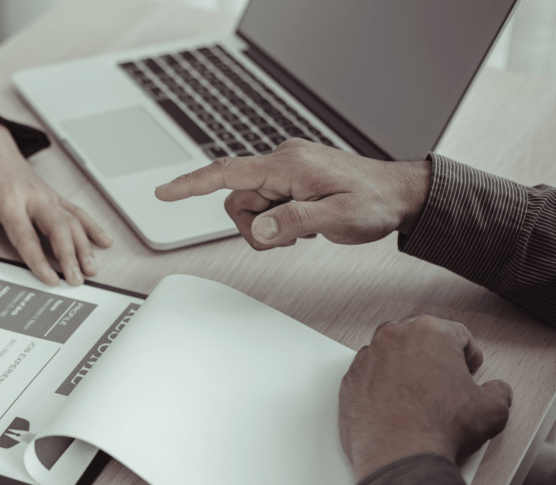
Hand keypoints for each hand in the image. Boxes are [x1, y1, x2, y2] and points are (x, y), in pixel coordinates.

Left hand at [0, 122, 112, 285]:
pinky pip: (76, 211)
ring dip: (84, 246)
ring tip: (91, 270)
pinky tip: (103, 242)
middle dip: (69, 256)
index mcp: (7, 198)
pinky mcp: (52, 194)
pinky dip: (91, 227)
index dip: (38, 259)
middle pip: (57, 229)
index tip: (49, 278)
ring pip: (72, 221)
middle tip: (76, 280)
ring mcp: (45, 194)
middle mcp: (31, 195)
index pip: (25, 235)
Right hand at [154, 138, 430, 249]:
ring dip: (269, 227)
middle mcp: (282, 162)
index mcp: (287, 165)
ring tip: (302, 231)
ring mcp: (287, 171)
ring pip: (252, 206)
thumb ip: (295, 222)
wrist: (401, 194)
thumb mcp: (338, 218)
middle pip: (237, 199)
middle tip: (288, 240)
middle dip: (255, 227)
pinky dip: (279, 221)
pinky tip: (305, 223)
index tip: (164, 193)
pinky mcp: (293, 180)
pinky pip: (268, 204)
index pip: (226, 172)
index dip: (191, 185)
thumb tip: (261, 231)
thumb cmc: (375, 202)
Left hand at [339, 316, 512, 480]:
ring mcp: (367, 357)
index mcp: (430, 332)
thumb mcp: (492, 409)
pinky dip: (382, 385)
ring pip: (393, 355)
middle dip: (435, 358)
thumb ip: (498, 391)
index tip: (468, 369)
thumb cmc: (439, 429)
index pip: (458, 334)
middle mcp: (394, 336)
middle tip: (445, 383)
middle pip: (421, 339)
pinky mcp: (349, 378)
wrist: (398, 456)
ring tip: (420, 398)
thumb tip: (496, 391)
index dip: (469, 356)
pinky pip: (370, 375)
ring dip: (406, 370)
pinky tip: (396, 407)